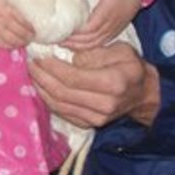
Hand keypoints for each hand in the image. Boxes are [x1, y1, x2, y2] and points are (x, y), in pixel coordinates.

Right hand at [0, 0, 34, 48]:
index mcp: (6, 7)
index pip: (24, 21)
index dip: (32, 26)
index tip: (37, 27)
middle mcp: (2, 20)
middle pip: (20, 32)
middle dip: (29, 36)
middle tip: (34, 36)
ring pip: (11, 40)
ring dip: (20, 42)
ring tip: (25, 42)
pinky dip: (8, 46)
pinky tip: (11, 45)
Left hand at [29, 41, 160, 128]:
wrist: (144, 95)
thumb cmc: (131, 67)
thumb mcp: (121, 50)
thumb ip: (95, 53)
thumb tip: (69, 57)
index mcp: (112, 83)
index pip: (72, 77)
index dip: (51, 67)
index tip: (39, 55)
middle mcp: (103, 105)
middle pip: (62, 92)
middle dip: (42, 77)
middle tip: (30, 63)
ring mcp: (96, 118)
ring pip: (59, 105)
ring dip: (41, 89)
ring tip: (33, 73)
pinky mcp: (89, 124)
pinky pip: (63, 113)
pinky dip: (49, 100)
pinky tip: (42, 87)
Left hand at [62, 0, 141, 50]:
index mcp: (106, 14)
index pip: (90, 28)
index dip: (77, 32)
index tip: (63, 30)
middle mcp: (109, 26)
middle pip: (89, 39)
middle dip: (73, 41)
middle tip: (57, 39)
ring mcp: (111, 31)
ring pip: (93, 44)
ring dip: (78, 46)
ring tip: (62, 44)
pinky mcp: (111, 34)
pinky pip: (98, 44)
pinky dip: (86, 47)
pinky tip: (74, 46)